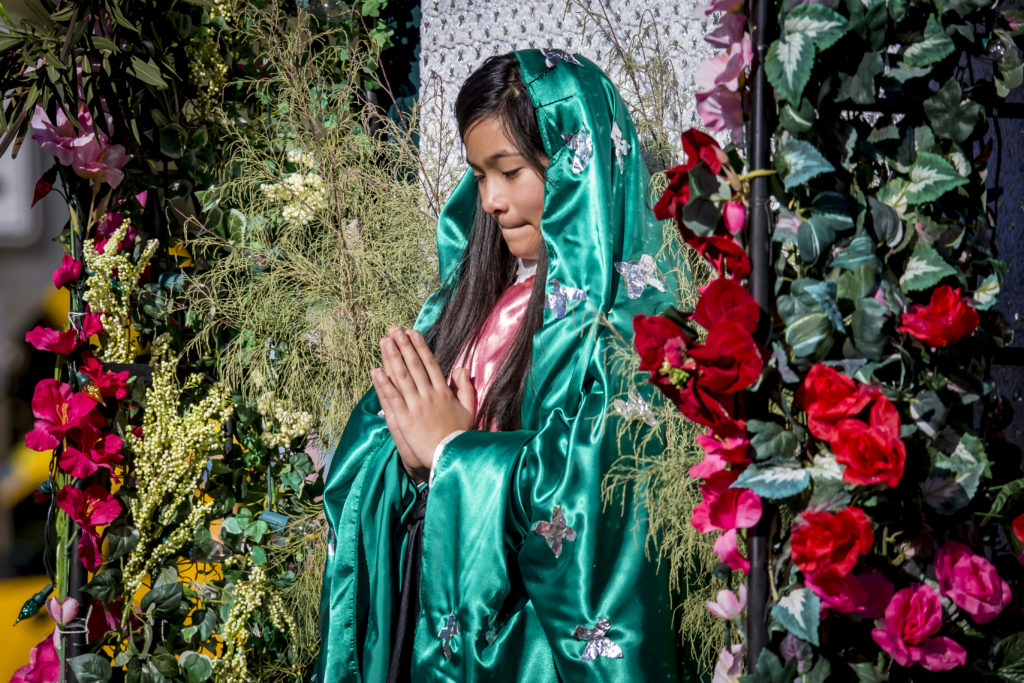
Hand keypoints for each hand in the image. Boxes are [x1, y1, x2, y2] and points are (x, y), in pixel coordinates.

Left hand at [372, 327, 475, 482]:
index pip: (430, 363)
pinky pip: (392, 398)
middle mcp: (428, 395)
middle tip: (394, 329)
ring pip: (402, 377)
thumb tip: (461, 368)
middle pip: (414, 365)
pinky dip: (383, 384)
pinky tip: (376, 371)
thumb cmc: (460, 435)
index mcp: (443, 392)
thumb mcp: (469, 409)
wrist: (450, 456)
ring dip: (392, 358)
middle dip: (403, 346)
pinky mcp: (404, 419)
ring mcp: (415, 406)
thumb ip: (465, 387)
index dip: (420, 346)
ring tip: (384, 341)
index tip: (412, 332)